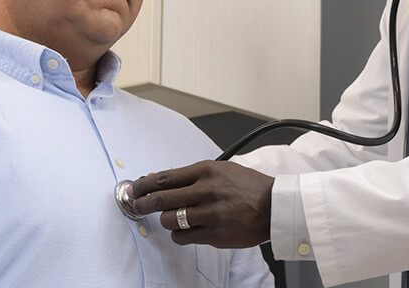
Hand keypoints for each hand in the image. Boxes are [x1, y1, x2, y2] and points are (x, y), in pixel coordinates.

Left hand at [129, 160, 273, 247]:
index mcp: (207, 171)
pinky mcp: (215, 235)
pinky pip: (183, 237)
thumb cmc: (248, 187)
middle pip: (161, 199)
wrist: (275, 206)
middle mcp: (207, 191)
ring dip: (166, 220)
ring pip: (170, 220)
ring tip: (172, 219)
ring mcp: (211, 214)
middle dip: (143, 204)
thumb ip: (191, 176)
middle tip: (137, 206)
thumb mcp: (221, 171)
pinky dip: (179, 235)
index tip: (134, 189)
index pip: (164, 178)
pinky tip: (185, 230)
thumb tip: (158, 179)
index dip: (143, 185)